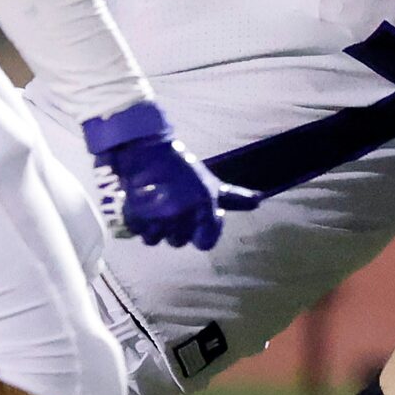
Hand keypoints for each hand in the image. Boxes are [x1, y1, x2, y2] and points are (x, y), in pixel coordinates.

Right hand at [83, 101, 256, 250]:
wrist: (145, 151)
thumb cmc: (182, 168)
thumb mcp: (209, 183)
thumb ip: (233, 198)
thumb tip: (259, 202)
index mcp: (204, 205)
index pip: (206, 243)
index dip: (202, 233)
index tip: (196, 218)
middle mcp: (182, 215)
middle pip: (180, 242)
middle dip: (177, 227)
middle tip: (172, 204)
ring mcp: (157, 218)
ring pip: (159, 239)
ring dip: (158, 226)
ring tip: (157, 204)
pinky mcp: (135, 218)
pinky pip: (140, 234)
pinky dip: (141, 224)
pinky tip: (144, 206)